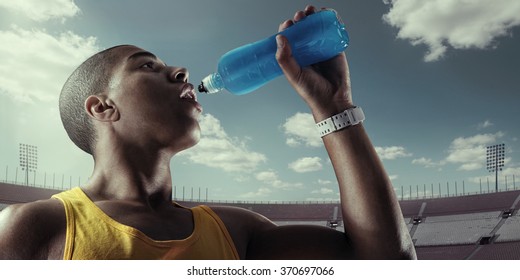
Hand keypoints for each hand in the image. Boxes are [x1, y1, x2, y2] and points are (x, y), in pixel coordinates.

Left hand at [276, 5, 353, 120]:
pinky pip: (332, 31)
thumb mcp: (293, 75)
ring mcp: (321, 48)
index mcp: (294, 56)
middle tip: (300, 16)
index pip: (289, 37)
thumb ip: (285, 58)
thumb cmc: (311, 91)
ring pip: (316, 27)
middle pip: (303, 28)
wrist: (333, 99)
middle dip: (301, 18)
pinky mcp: (334, 47)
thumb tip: (280, 37)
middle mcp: (307, 50)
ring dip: (314, 16)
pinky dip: (330, 20)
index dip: (287, 28)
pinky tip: (327, 14)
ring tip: (312, 12)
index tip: (288, 24)